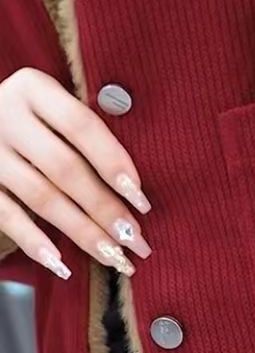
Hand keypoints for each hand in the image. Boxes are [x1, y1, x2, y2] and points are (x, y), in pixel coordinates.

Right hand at [0, 67, 152, 278]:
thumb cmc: (38, 116)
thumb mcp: (57, 105)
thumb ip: (90, 132)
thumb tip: (136, 186)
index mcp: (34, 89)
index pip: (83, 127)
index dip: (115, 164)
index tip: (142, 200)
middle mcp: (7, 116)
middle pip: (65, 169)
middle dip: (106, 209)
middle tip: (136, 240)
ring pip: (41, 197)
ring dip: (82, 231)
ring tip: (114, 256)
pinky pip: (5, 216)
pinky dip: (34, 241)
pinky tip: (61, 263)